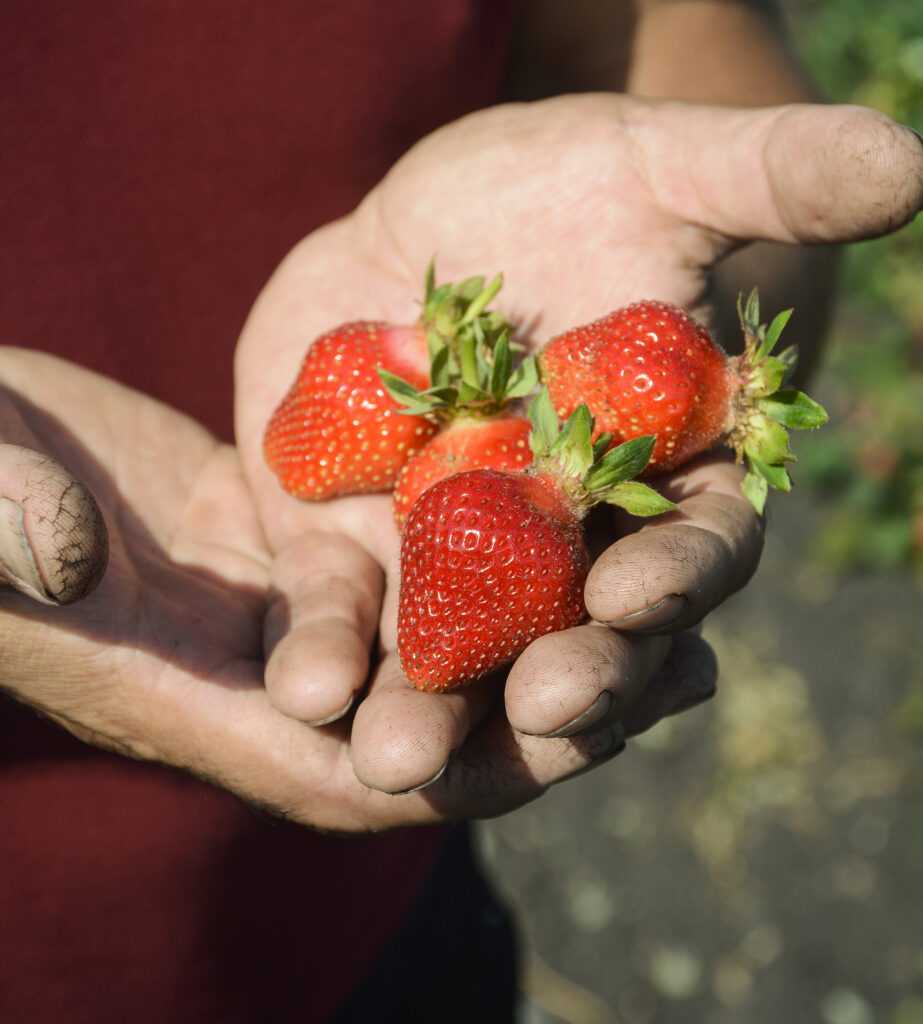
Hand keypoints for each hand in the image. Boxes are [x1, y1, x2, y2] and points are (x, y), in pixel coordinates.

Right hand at [0, 347, 705, 829]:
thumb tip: (71, 552)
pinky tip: (592, 524)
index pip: (351, 768)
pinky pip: (423, 568)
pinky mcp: (305, 545)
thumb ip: (10, 528)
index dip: (470, 765)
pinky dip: (504, 562)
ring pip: (443, 646)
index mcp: (191, 698)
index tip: (588, 735)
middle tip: (682, 678)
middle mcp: (262, 673)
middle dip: (552, 714)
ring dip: (554, 638)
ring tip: (680, 614)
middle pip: (432, 722)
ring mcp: (291, 610)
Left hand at [235, 98, 922, 812]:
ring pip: (454, 655)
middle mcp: (562, 545)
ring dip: (431, 710)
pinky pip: (340, 613)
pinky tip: (305, 692)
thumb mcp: (661, 164)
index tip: (636, 597)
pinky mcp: (352, 547)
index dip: (677, 575)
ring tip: (398, 758)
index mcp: (660, 478)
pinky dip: (324, 653)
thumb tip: (909, 157)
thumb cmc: (565, 188)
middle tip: (541, 713)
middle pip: (577, 634)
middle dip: (565, 678)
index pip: (692, 547)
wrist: (425, 222)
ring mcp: (450, 559)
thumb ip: (773, 175)